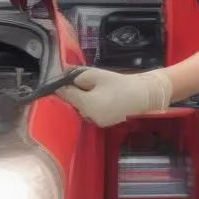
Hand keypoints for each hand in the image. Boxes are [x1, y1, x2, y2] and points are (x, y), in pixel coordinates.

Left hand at [57, 67, 173, 126]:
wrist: (140, 96)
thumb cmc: (118, 83)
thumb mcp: (96, 74)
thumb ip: (77, 75)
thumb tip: (64, 75)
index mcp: (85, 103)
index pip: (65, 94)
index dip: (60, 86)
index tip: (59, 80)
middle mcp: (87, 115)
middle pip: (71, 103)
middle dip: (72, 93)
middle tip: (75, 82)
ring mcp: (94, 121)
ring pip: (80, 109)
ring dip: (80, 100)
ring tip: (88, 89)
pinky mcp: (101, 124)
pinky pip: (89, 113)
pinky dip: (89, 106)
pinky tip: (96, 98)